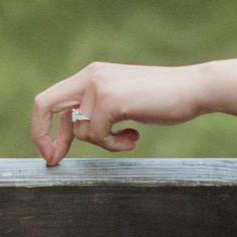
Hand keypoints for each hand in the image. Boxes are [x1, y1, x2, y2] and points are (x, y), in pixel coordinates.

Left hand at [31, 61, 213, 164]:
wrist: (193, 89)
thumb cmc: (162, 100)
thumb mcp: (120, 101)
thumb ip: (96, 110)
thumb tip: (70, 134)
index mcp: (91, 75)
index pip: (49, 99)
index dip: (43, 128)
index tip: (51, 152)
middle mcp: (90, 76)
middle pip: (43, 106)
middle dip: (44, 137)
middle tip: (53, 161)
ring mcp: (99, 86)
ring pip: (80, 130)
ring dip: (103, 143)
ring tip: (128, 137)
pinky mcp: (112, 100)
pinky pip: (98, 135)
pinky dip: (114, 144)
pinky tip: (134, 136)